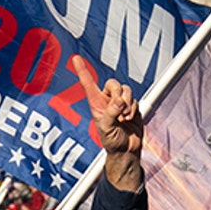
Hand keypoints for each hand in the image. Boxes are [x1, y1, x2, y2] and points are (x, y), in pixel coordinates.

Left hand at [68, 55, 142, 190]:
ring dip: (128, 103)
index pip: (88, 84)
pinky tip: (130, 119)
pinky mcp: (132, 106)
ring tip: (125, 117)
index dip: (82, 71)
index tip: (75, 58)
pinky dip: (134, 109)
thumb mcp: (106, 128)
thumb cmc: (112, 141)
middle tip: (120, 110)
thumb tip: (119, 101)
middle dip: (119, 94)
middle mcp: (107, 101)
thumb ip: (111, 113)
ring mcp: (120, 103)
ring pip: (126, 90)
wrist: (126, 150)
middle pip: (113, 83)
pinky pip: (135, 99)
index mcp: (96, 104)